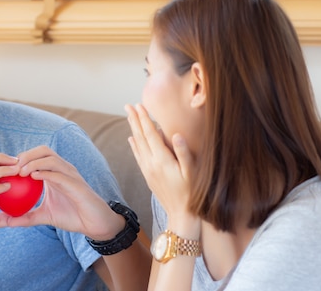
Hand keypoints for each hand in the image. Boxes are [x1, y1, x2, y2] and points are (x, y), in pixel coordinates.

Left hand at [6, 146, 124, 240]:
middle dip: (27, 154)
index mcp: (56, 173)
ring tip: (21, 172)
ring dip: (34, 162)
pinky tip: (33, 177)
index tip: (7, 169)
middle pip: (44, 150)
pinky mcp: (76, 184)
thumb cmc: (72, 216)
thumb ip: (26, 217)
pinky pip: (59, 174)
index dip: (22, 158)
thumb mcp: (44, 216)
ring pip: (51, 159)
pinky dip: (46, 173)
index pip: (38, 156)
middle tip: (13, 167)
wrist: (94, 224)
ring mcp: (71, 175)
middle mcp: (64, 169)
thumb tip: (6, 222)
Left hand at [124, 104, 197, 229]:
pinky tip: (131, 139)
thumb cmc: (191, 194)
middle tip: (128, 105)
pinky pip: (138, 157)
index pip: (151, 134)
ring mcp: (148, 170)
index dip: (144, 119)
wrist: (181, 216)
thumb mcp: (192, 173)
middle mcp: (152, 163)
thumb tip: (175, 135)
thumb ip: (184, 153)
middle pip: (141, 137)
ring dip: (133, 129)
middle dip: (135, 120)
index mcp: (162, 160)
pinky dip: (134, 145)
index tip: (139, 105)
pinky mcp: (148, 176)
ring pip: (138, 145)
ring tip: (129, 117)